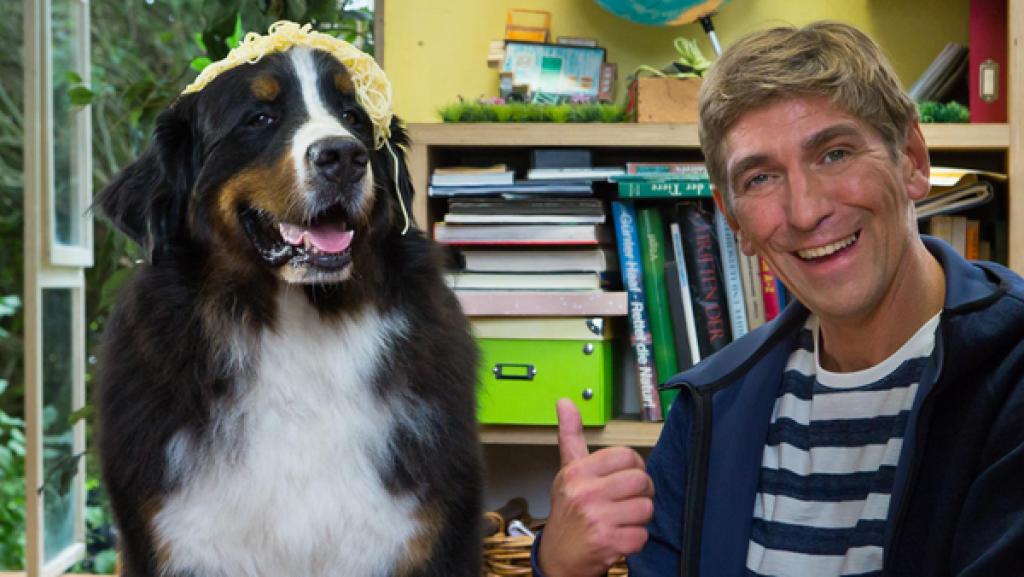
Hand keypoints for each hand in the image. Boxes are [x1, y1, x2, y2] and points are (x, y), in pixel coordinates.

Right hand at [537, 399, 654, 576]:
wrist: (558, 558)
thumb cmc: (568, 513)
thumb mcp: (567, 472)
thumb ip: (571, 436)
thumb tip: (565, 401)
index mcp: (578, 472)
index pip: (626, 456)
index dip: (635, 467)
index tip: (627, 478)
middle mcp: (585, 492)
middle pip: (641, 481)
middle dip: (642, 494)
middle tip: (629, 502)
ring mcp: (596, 518)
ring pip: (646, 509)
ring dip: (639, 519)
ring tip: (622, 521)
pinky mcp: (608, 543)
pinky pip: (642, 535)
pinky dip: (636, 540)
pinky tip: (620, 538)